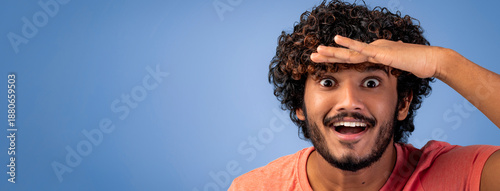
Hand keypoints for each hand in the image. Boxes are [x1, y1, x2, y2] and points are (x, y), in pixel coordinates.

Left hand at [310, 35, 442, 77]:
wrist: (432, 60)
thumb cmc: (418, 64)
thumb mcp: (399, 65)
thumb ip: (392, 62)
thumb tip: (391, 60)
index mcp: (375, 52)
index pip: (352, 58)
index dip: (336, 60)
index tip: (322, 62)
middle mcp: (373, 48)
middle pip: (346, 54)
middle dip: (328, 56)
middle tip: (312, 57)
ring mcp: (376, 49)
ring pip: (349, 52)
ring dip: (332, 52)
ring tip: (316, 51)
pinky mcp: (381, 52)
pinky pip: (362, 48)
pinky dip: (348, 44)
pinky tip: (336, 39)